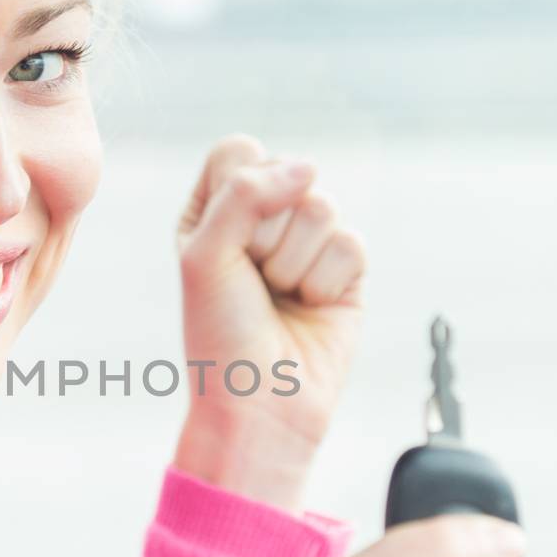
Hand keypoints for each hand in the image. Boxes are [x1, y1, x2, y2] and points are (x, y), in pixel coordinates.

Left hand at [173, 136, 365, 499]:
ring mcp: (307, 242)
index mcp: (215, 208)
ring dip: (295, 264)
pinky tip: (309, 308)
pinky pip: (351, 244)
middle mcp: (262, 219)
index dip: (239, 191)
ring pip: (322, 208)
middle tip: (253, 283)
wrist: (261, 403)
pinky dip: (326, 283)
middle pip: (288, 175)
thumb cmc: (220, 334)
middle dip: (267, 236)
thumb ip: (244, 193)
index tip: (225, 245)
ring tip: (280, 298)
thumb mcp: (206, 255)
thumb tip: (308, 167)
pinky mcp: (346, 270)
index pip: (240, 152)